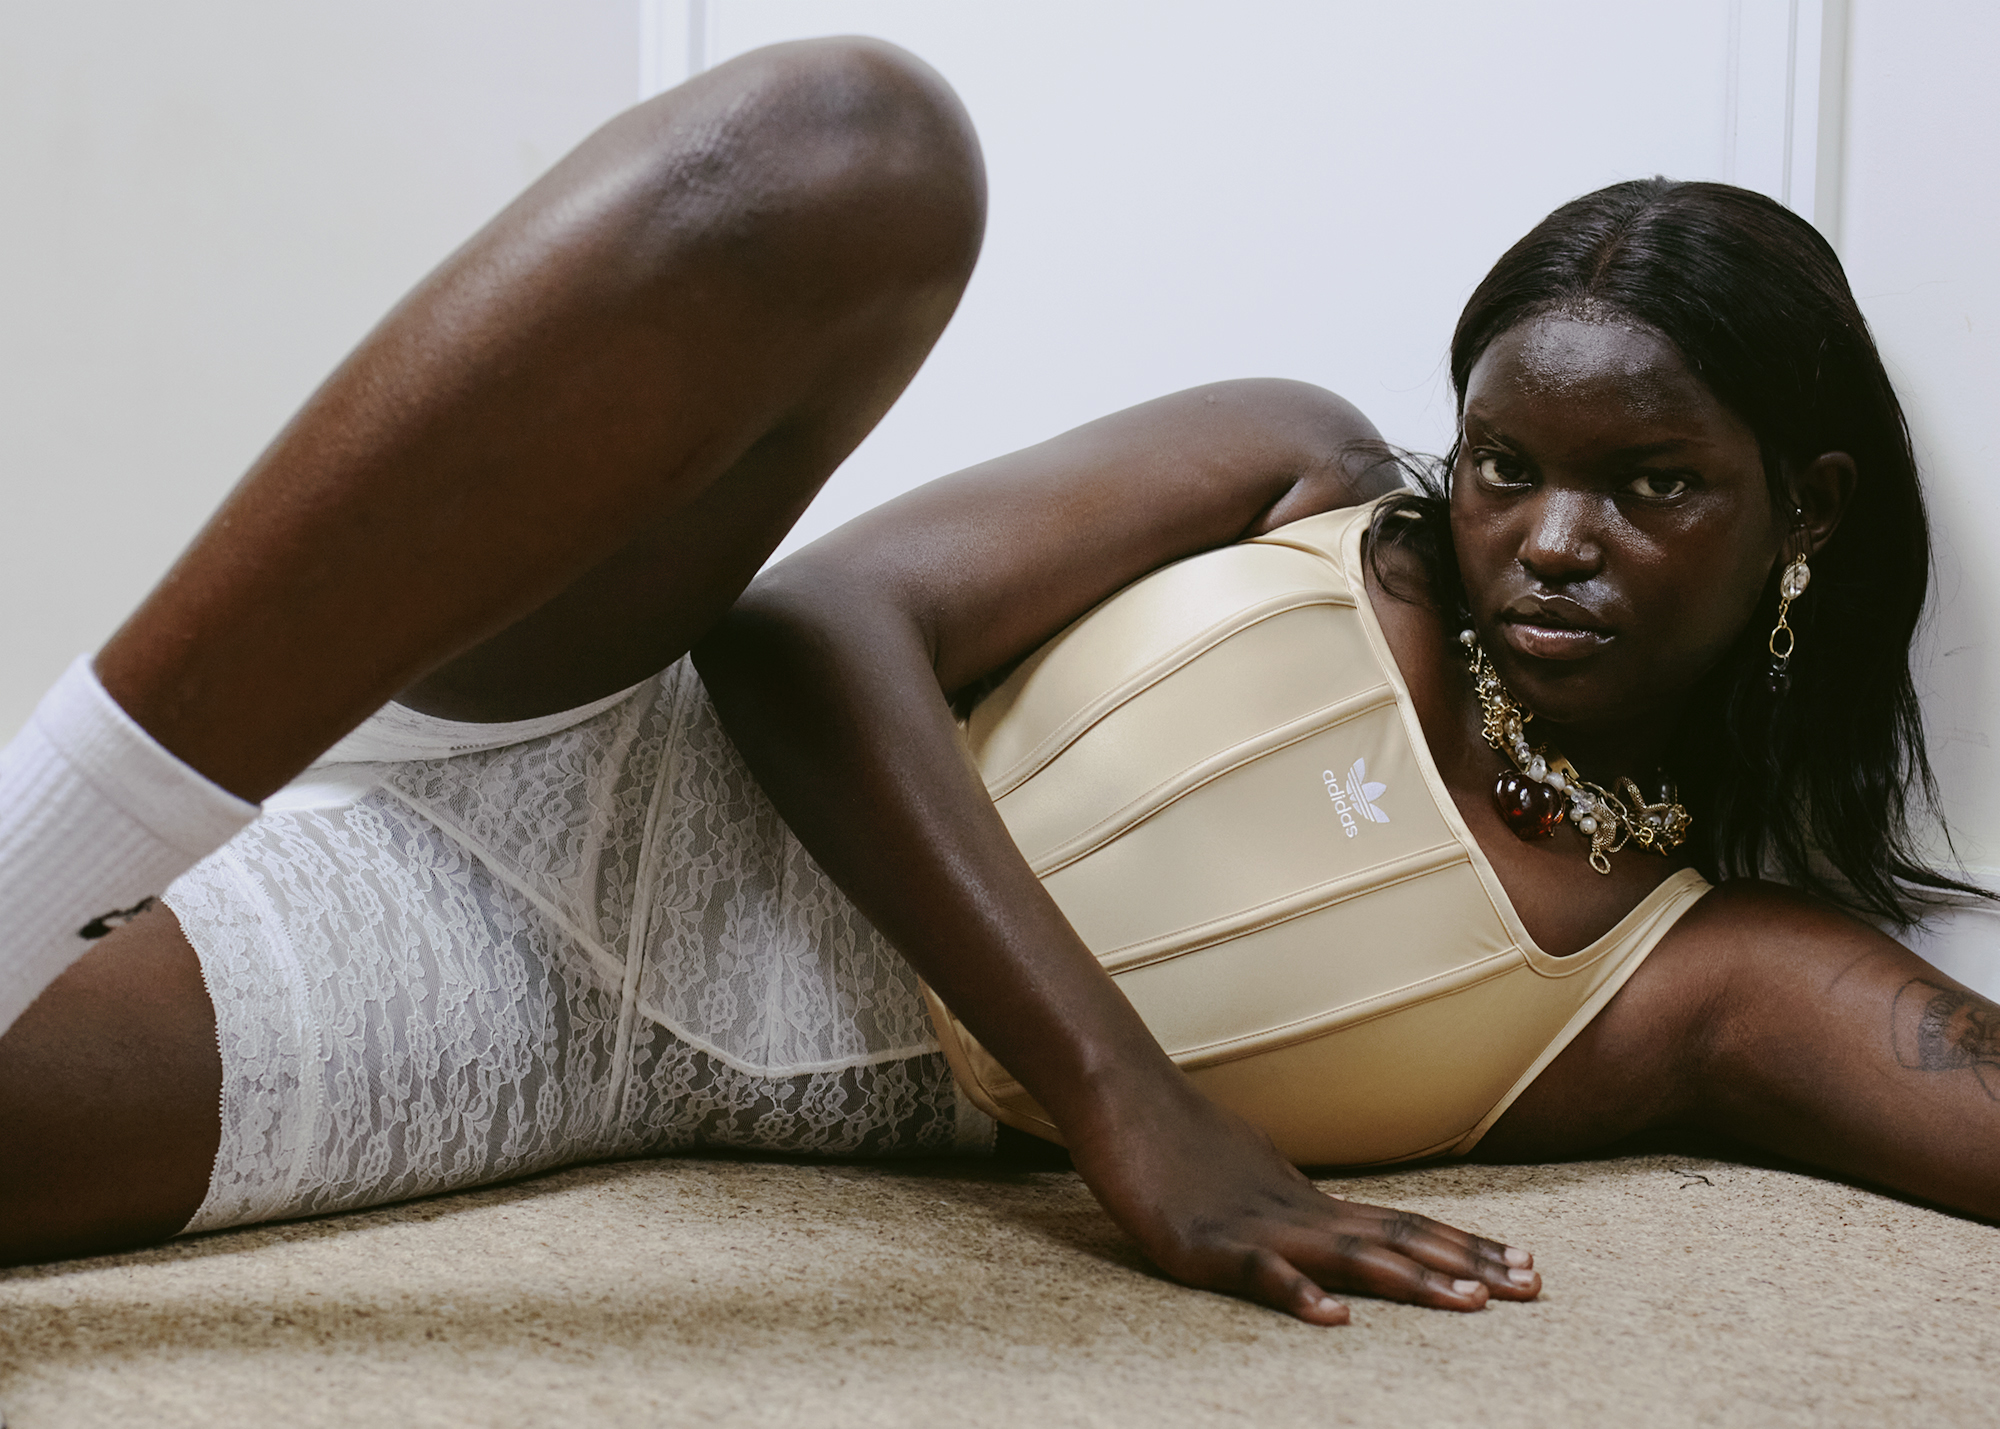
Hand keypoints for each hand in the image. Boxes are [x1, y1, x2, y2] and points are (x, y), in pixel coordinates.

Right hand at [1063, 1068, 1540, 1323]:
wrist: (1122, 1095)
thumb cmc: (1178, 1137)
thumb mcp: (1251, 1174)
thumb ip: (1293, 1205)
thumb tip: (1333, 1224)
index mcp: (1308, 1202)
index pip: (1403, 1225)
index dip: (1465, 1247)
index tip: (1524, 1265)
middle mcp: (1296, 1214)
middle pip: (1396, 1239)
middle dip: (1467, 1266)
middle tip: (1531, 1286)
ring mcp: (1254, 1228)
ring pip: (1348, 1256)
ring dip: (1412, 1280)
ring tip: (1467, 1303)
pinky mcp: (1204, 1245)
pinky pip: (1259, 1273)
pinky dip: (1299, 1294)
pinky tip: (1334, 1316)